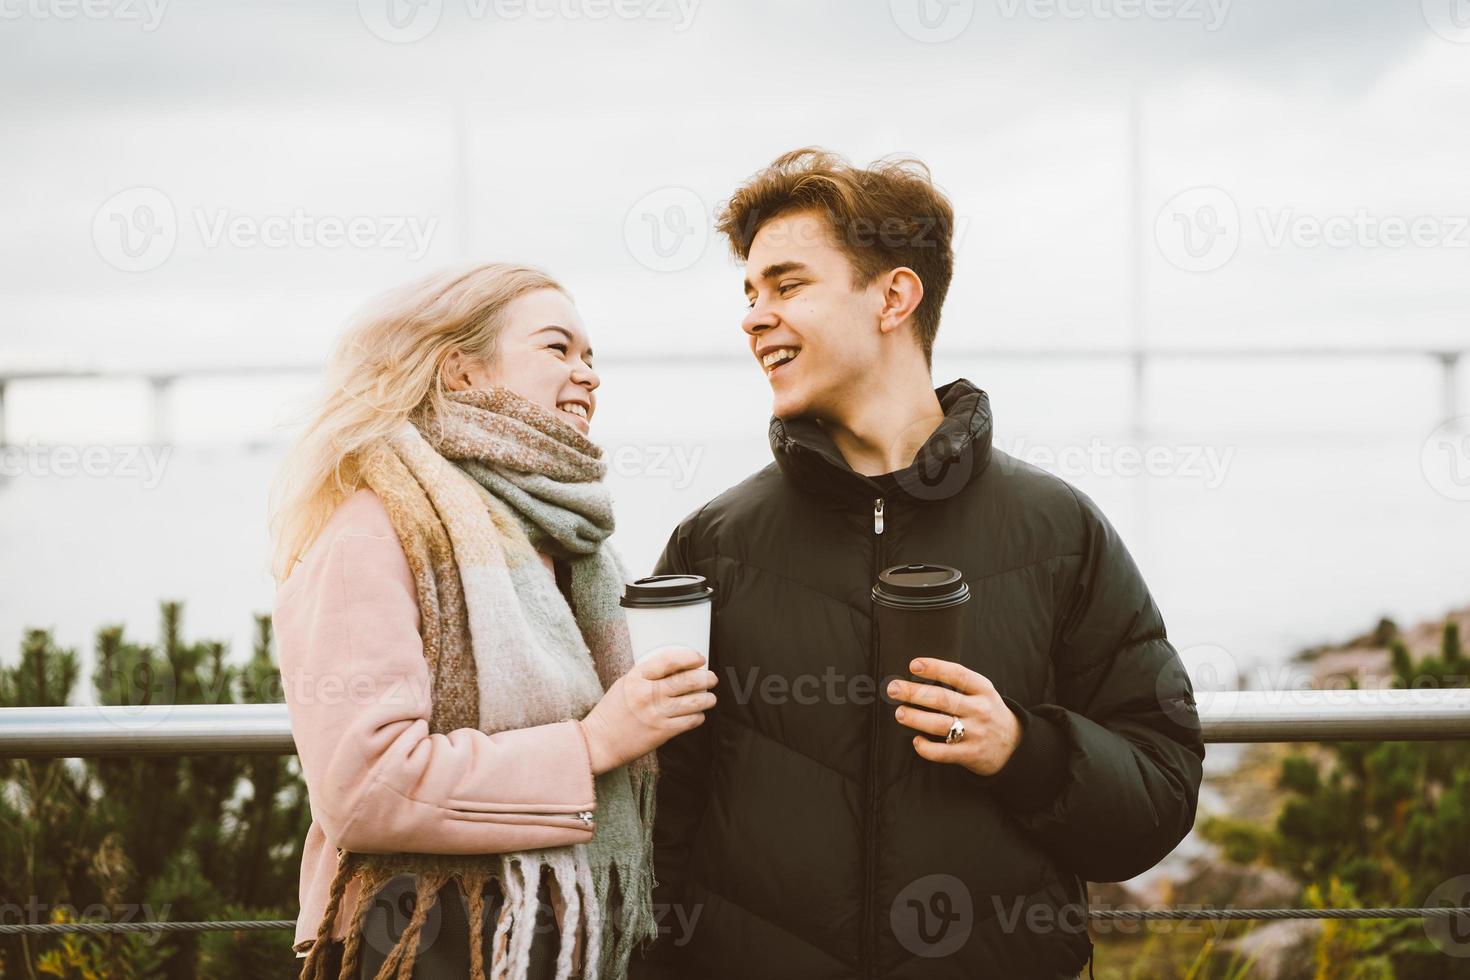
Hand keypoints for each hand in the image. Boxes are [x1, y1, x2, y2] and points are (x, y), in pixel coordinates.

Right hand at [579, 647, 717, 775]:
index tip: (699, 658)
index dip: (689, 657)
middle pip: (687, 680)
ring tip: (709, 697)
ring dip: (707, 698)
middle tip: (711, 678)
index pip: (669, 660)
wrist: (599, 742)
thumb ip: (648, 675)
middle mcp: (648, 693)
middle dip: (705, 678)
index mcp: (637, 677)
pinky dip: (698, 716)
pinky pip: (690, 721)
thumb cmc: (612, 711)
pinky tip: (697, 714)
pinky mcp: (663, 732)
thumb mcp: (625, 684)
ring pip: (694, 701)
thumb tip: (677, 668)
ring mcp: (657, 713)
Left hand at [886, 658, 1021, 776]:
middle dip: (915, 692)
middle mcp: (980, 710)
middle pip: (943, 699)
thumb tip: (918, 671)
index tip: (914, 665)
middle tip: (894, 689)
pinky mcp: (970, 754)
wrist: (1015, 746)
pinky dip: (926, 748)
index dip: (936, 668)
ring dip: (916, 718)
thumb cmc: (987, 712)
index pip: (958, 675)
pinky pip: (943, 753)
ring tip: (900, 713)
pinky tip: (916, 741)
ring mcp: (976, 733)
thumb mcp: (982, 692)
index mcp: (983, 690)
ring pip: (940, 725)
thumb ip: (957, 684)